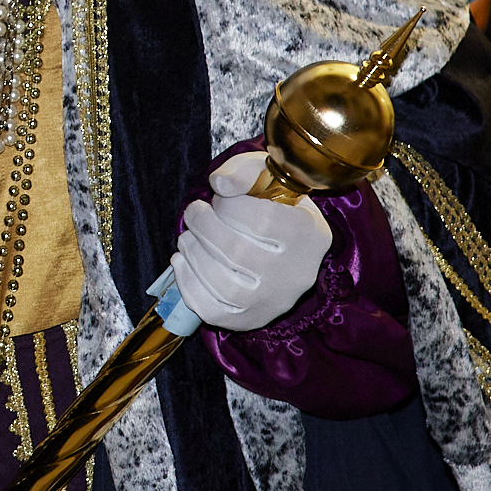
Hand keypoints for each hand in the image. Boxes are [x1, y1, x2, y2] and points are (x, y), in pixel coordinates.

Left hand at [171, 150, 331, 331]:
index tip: (218, 198)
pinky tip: (182, 262)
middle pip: (237, 252)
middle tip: (194, 212)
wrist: (285, 246)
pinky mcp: (251, 319)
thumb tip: (219, 184)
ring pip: (224, 286)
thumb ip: (244, 171)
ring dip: (193, 255)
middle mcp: (296, 273)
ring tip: (188, 238)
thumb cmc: (272, 204)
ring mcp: (274, 301)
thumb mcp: (267, 175)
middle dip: (203, 226)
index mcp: (308, 234)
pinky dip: (188, 285)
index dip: (228, 206)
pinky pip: (212, 312)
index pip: (261, 221)